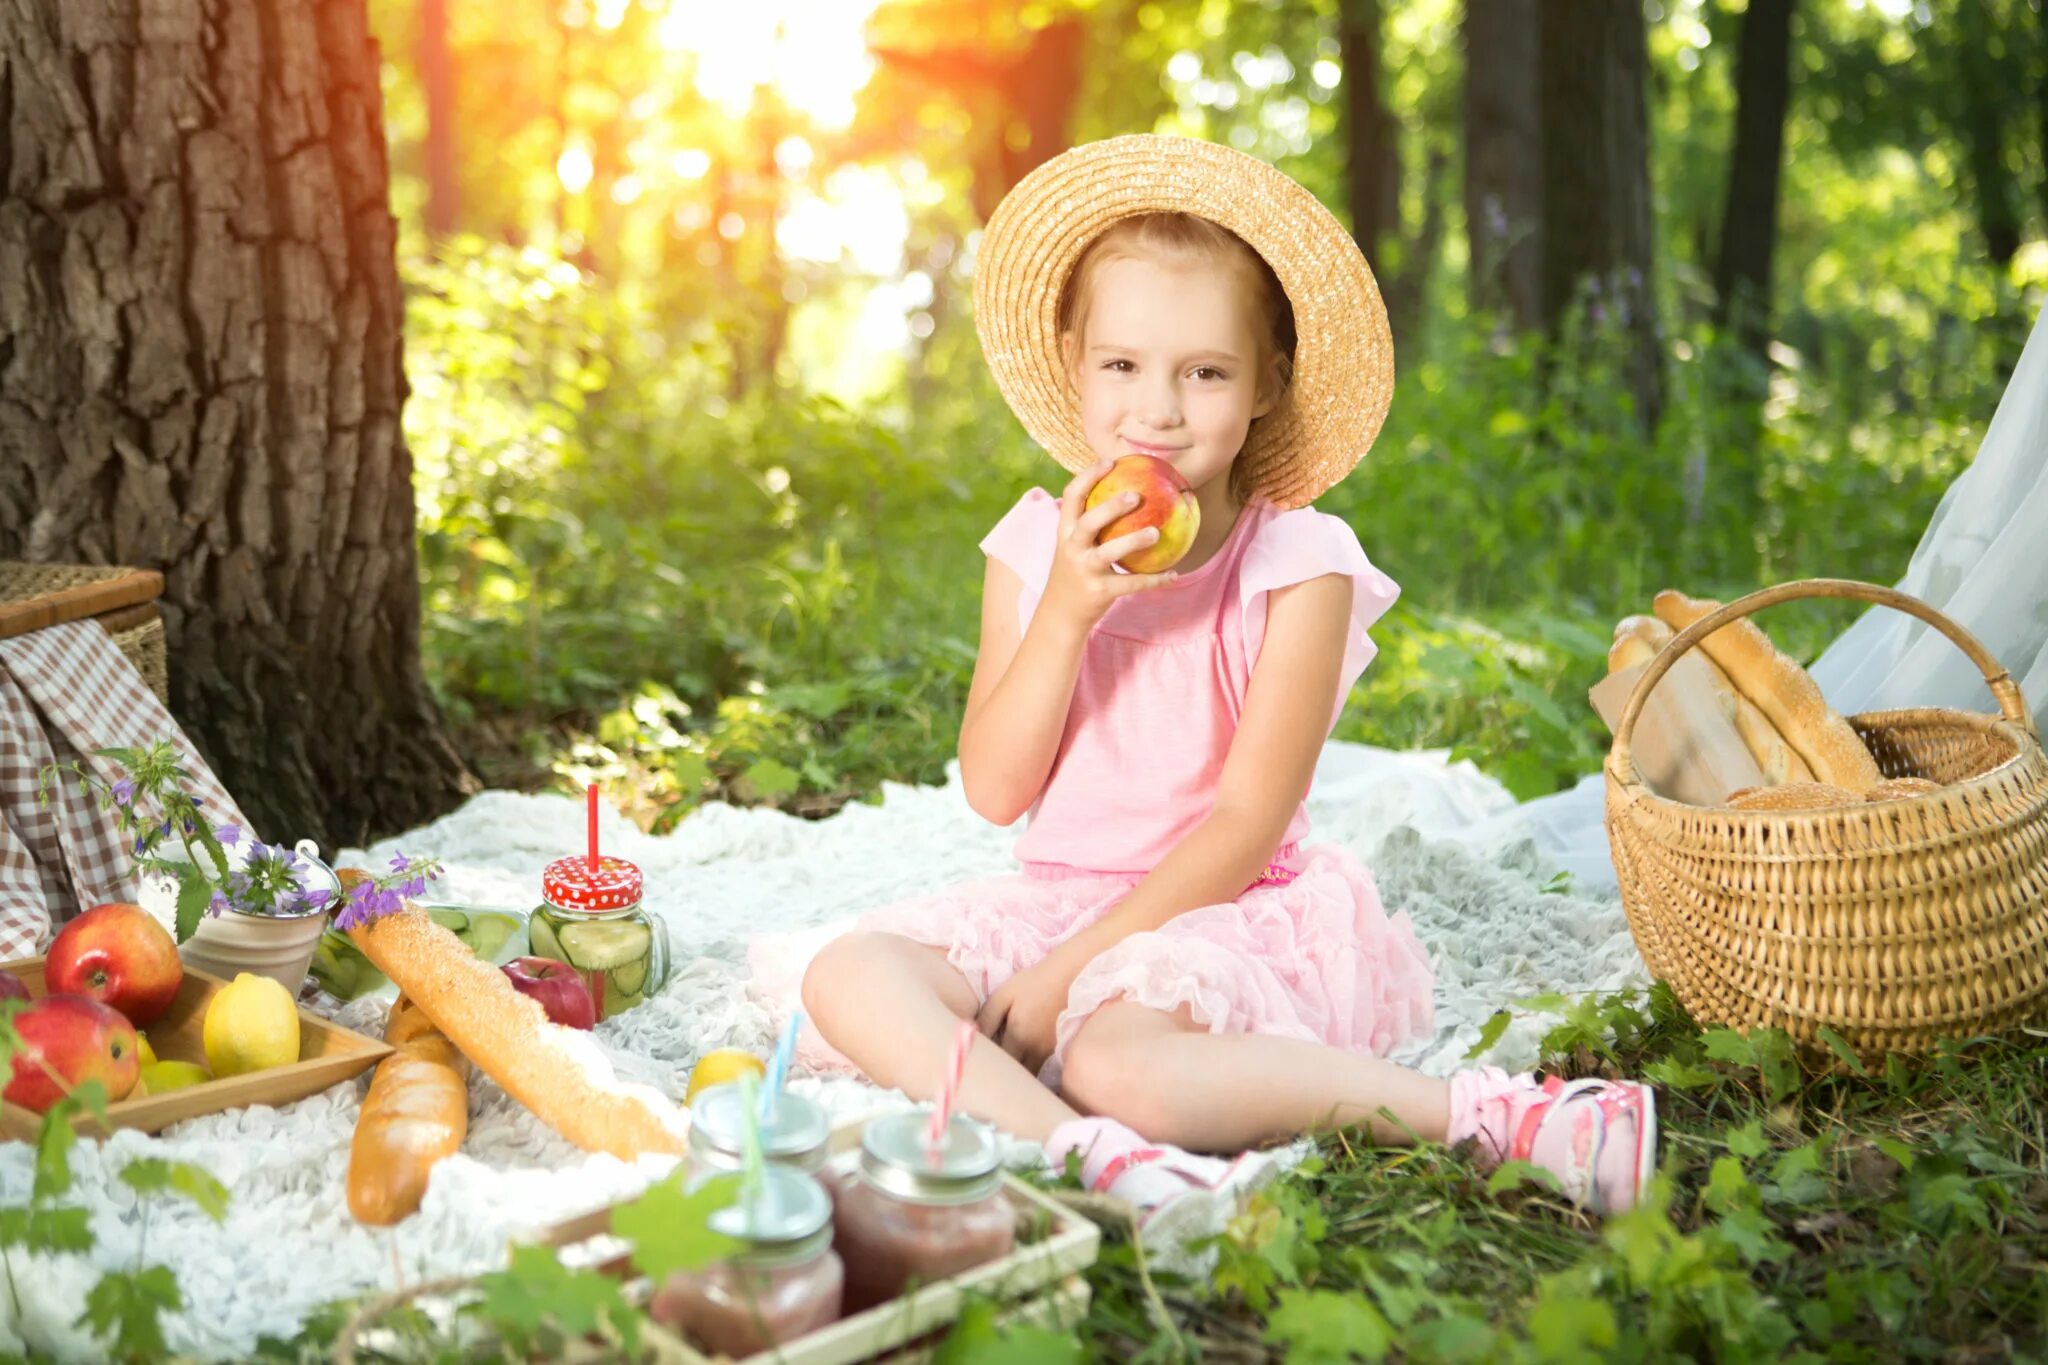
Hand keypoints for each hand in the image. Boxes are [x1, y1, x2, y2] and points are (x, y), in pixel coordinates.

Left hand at [975, 941, 1088, 1075]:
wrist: (1072, 976)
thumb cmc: (1035, 982)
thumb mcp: (1005, 994)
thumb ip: (987, 1017)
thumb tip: (973, 1038)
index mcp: (1018, 1036)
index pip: (998, 1064)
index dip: (988, 1065)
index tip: (980, 1062)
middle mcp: (1036, 1050)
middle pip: (1015, 1074)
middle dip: (1003, 1075)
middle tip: (991, 1069)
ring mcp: (1052, 1054)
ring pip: (1031, 1075)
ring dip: (1019, 1075)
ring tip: (1006, 1070)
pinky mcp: (1062, 1052)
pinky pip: (1044, 1070)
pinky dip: (1033, 1071)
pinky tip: (1026, 1065)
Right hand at [1037, 459, 1177, 630]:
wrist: (1061, 613)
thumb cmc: (1076, 571)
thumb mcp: (1075, 545)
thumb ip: (1093, 523)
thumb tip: (1129, 492)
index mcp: (1066, 531)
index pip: (1071, 496)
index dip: (1088, 476)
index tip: (1110, 462)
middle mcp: (1072, 548)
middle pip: (1089, 522)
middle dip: (1111, 507)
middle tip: (1136, 495)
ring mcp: (1085, 570)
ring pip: (1108, 552)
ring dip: (1133, 541)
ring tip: (1156, 532)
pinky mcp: (1099, 592)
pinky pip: (1131, 583)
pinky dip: (1154, 580)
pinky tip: (1174, 574)